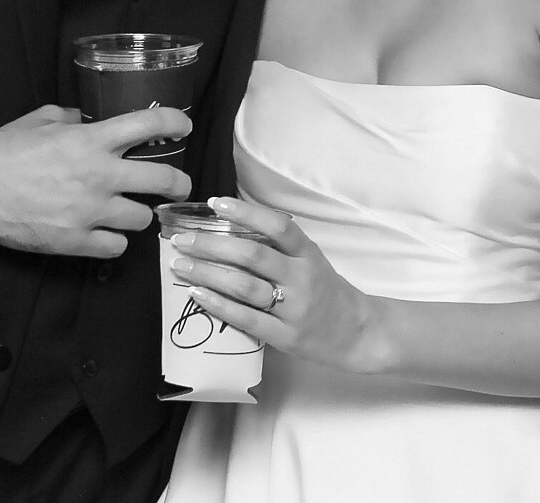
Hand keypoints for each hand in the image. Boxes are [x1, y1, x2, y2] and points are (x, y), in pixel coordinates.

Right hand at [0, 104, 192, 256]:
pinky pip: (117, 246)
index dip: (175, 123)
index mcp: (92, 140)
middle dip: (179, 182)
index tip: (183, 128)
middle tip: (178, 184)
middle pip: (165, 179)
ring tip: (129, 210)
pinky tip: (107, 234)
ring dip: (140, 213)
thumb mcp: (41, 120)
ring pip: (144, 218)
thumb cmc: (3, 150)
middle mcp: (100, 174)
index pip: (151, 125)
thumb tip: (88, 118)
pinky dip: (116, 241)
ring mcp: (90, 211)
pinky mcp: (76, 241)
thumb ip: (72, 119)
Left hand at [171, 196, 379, 372]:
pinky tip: (197, 295)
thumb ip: (281, 248)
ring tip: (181, 265)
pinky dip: (219, 305)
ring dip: (208, 274)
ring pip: (245, 286)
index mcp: (308, 254)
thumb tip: (232, 227)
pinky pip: (246, 319)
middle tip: (182, 239)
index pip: (278, 226)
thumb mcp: (312, 261)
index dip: (246, 212)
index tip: (216, 204)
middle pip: (253, 255)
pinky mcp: (285, 336)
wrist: (358, 333)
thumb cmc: (327, 292)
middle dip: (213, 245)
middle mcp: (302, 277)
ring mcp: (294, 308)